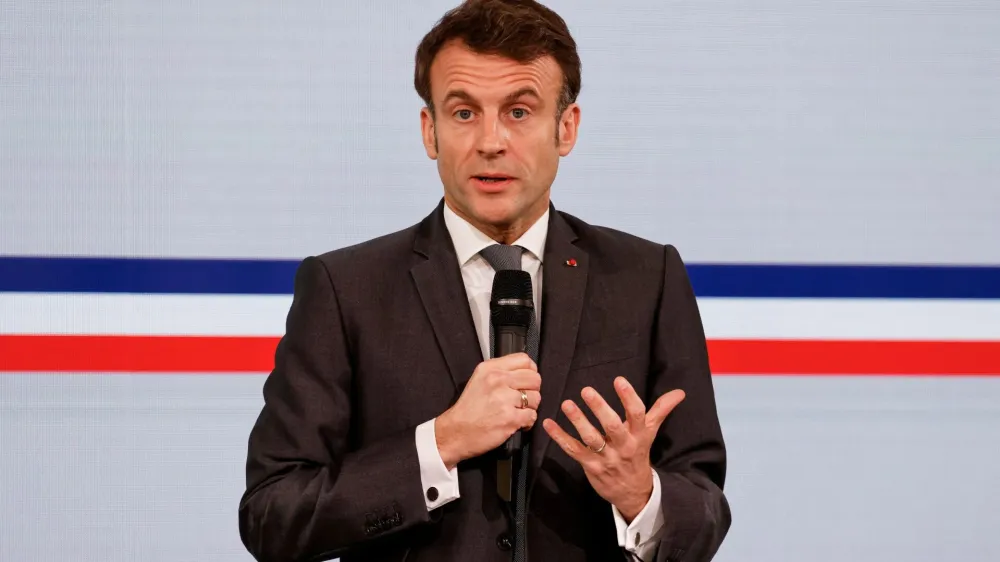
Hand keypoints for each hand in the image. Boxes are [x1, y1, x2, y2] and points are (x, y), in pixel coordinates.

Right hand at [435, 353, 540, 469]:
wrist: (456, 432)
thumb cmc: (468, 409)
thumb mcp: (479, 379)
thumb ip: (501, 371)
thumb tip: (526, 372)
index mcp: (491, 369)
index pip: (525, 360)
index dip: (531, 372)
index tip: (527, 381)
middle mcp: (498, 381)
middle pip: (535, 379)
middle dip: (532, 390)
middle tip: (523, 399)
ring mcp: (504, 400)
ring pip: (536, 398)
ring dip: (530, 407)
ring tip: (517, 411)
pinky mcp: (510, 418)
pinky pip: (532, 416)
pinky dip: (527, 422)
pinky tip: (517, 422)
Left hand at [542, 377, 684, 521]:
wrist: (634, 492)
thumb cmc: (639, 455)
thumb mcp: (650, 433)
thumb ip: (661, 410)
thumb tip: (680, 392)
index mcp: (638, 435)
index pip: (636, 414)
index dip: (628, 397)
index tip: (619, 380)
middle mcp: (623, 446)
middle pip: (612, 427)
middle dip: (600, 408)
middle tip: (586, 390)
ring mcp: (606, 458)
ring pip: (591, 439)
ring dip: (578, 421)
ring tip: (567, 403)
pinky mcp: (590, 466)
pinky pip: (573, 450)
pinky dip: (560, 437)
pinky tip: (548, 423)